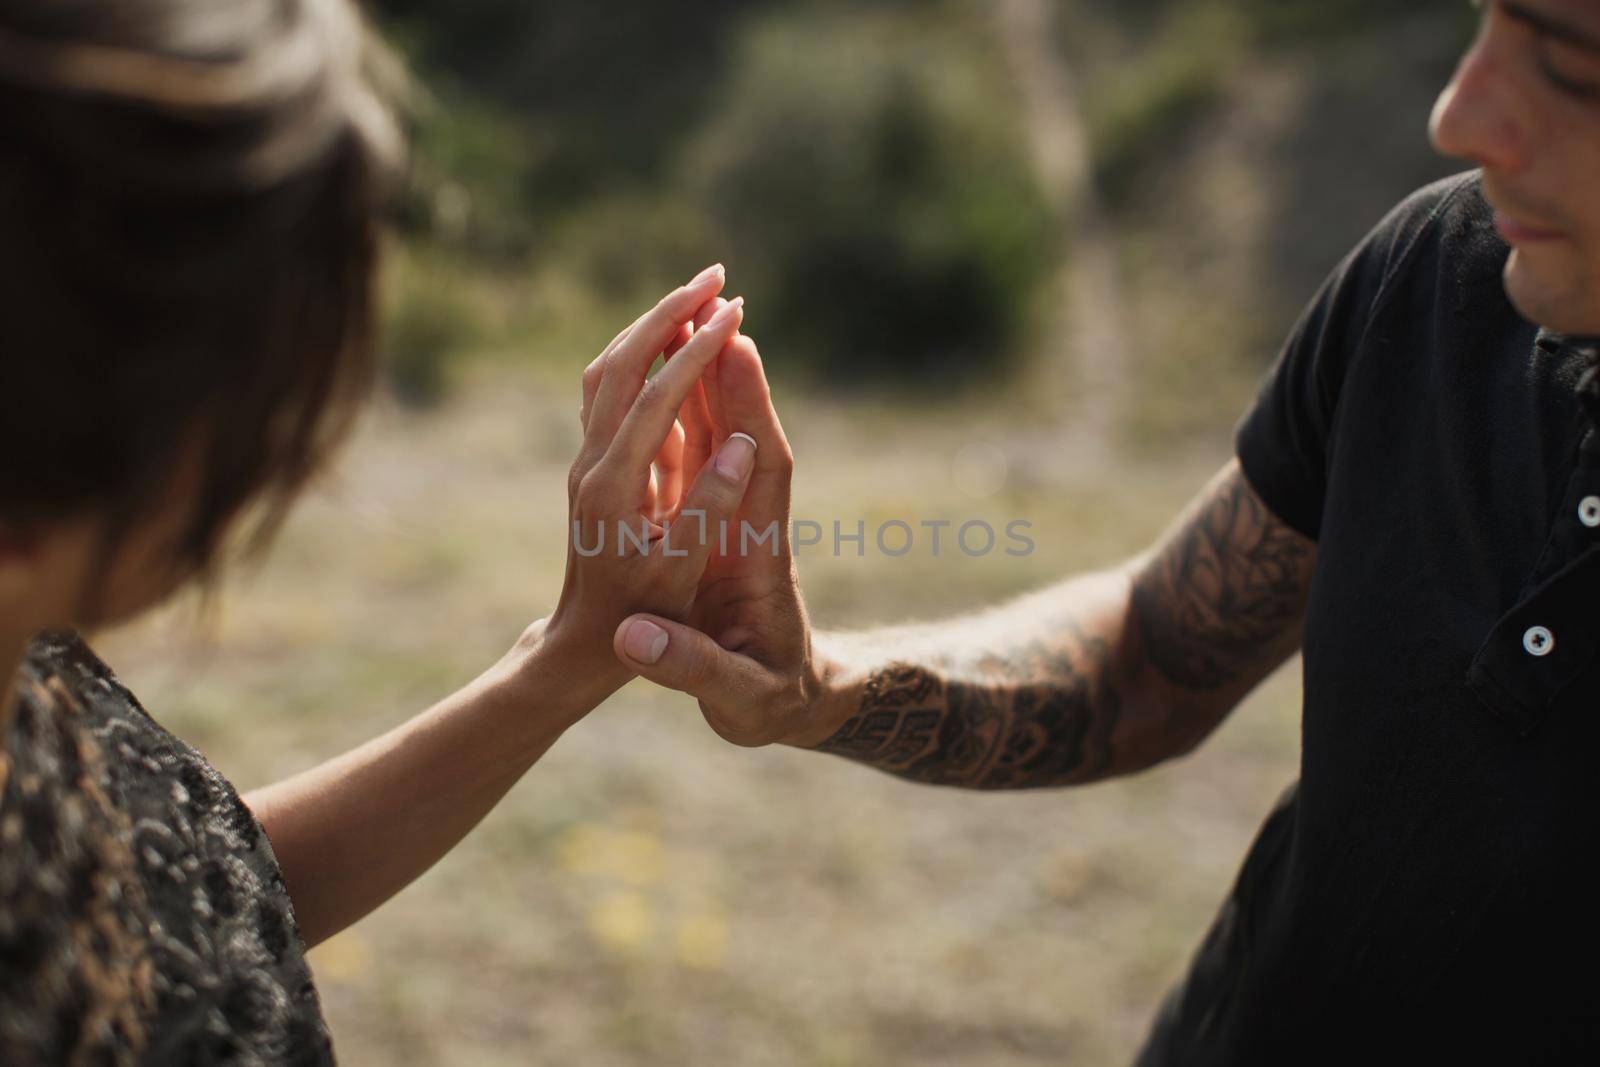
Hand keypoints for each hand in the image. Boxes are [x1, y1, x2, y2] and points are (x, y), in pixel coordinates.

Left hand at [541, 266, 759, 688]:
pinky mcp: (595, 463)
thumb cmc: (642, 620)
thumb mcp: (680, 577)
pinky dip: (640, 355)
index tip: (734, 312)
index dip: (694, 352)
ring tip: (698, 296)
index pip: (653, 399)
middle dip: (668, 314)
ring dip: (650, 326)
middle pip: (620, 365)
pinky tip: (673, 345)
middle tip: (717, 275)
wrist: (584, 643)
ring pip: (607, 370)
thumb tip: (742, 449)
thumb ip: (708, 513)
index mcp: (615, 490)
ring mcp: (588, 461)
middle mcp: (593, 464)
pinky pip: (610, 391)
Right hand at [608, 322, 834, 747]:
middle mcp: (754, 524)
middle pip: (744, 434)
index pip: (763, 474)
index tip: (735, 353)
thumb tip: (635, 638)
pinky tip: (664, 372)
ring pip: (721, 435)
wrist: (789, 702)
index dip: (749, 413)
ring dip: (704, 378)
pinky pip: (698, 456)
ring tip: (682, 315)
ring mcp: (736, 519)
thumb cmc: (770, 701)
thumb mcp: (740, 700)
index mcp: (764, 559)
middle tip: (708, 302)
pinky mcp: (716, 523)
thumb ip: (693, 669)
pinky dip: (683, 412)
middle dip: (728, 371)